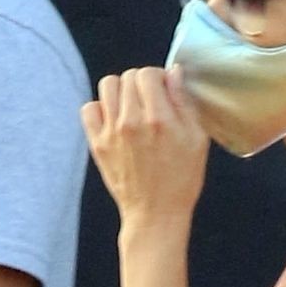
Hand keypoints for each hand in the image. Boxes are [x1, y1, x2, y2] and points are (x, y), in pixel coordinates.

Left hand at [81, 66, 208, 225]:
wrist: (156, 213)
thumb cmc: (181, 180)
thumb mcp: (196, 140)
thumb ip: (184, 102)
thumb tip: (173, 73)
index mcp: (158, 118)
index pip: (148, 73)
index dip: (158, 77)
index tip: (163, 89)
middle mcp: (131, 121)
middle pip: (128, 77)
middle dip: (141, 82)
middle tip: (150, 99)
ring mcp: (111, 133)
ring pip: (107, 86)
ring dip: (121, 90)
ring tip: (132, 105)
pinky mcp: (97, 144)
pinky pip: (89, 109)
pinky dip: (100, 107)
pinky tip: (114, 118)